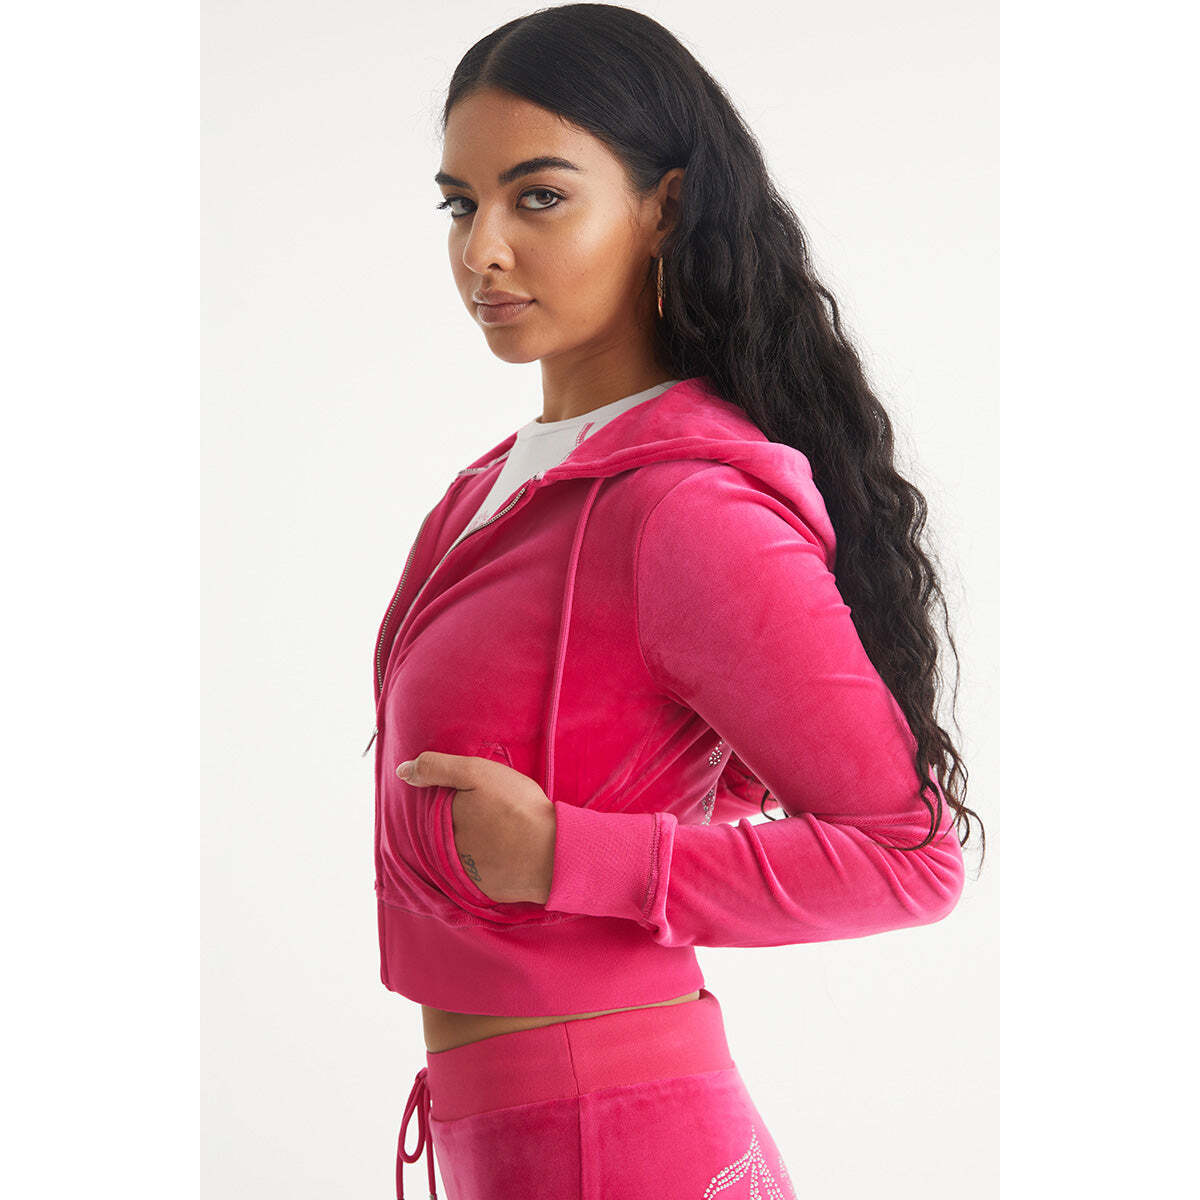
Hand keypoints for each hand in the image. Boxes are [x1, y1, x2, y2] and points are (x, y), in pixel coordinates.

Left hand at [396, 751, 555, 904]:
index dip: (452, 799)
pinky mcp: (487, 891)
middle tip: (492, 814)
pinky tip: (508, 851)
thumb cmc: (516, 808)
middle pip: (448, 833)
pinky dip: (490, 863)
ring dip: (475, 845)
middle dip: (463, 824)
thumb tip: (402, 770)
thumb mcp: (476, 773)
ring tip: (499, 832)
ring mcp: (466, 875)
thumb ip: (437, 768)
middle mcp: (446, 855)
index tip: (474, 796)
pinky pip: (482, 873)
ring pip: (463, 854)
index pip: (435, 809)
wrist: (553, 853)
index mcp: (441, 825)